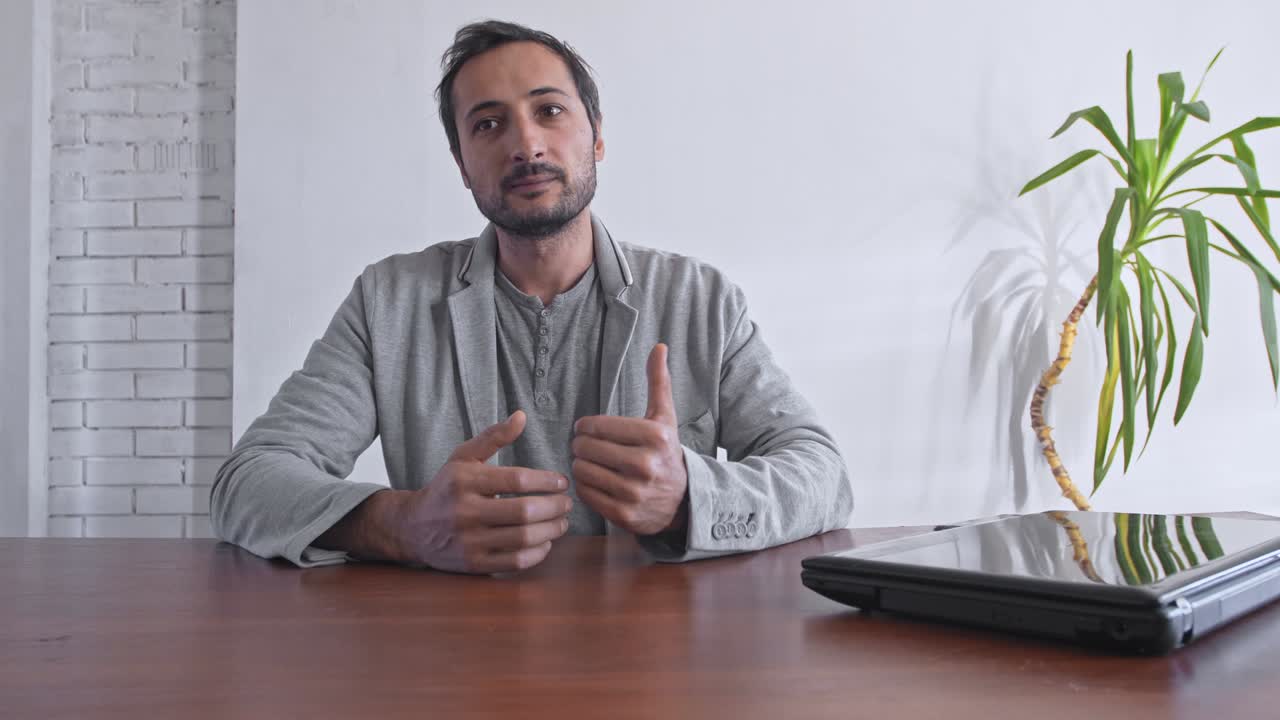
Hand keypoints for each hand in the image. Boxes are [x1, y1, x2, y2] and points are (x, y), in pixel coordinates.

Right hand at [391, 410, 572, 573]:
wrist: (413, 528)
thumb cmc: (447, 488)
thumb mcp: (463, 456)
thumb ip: (494, 436)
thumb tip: (522, 416)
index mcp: (465, 481)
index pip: (517, 480)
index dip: (546, 481)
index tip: (562, 482)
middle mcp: (465, 511)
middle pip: (524, 511)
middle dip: (554, 507)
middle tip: (567, 503)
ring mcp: (469, 541)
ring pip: (523, 538)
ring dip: (551, 529)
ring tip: (562, 521)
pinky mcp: (474, 564)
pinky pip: (515, 562)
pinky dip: (538, 552)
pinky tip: (545, 541)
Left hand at [572, 343, 688, 535]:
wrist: (684, 500)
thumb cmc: (666, 452)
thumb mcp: (664, 418)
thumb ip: (658, 382)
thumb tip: (659, 346)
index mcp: (655, 436)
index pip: (597, 426)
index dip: (585, 426)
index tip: (586, 429)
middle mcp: (646, 465)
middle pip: (587, 448)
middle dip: (580, 446)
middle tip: (583, 447)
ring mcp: (635, 492)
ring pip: (583, 471)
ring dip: (579, 465)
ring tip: (587, 463)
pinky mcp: (625, 515)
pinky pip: (586, 495)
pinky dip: (583, 487)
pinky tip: (593, 481)